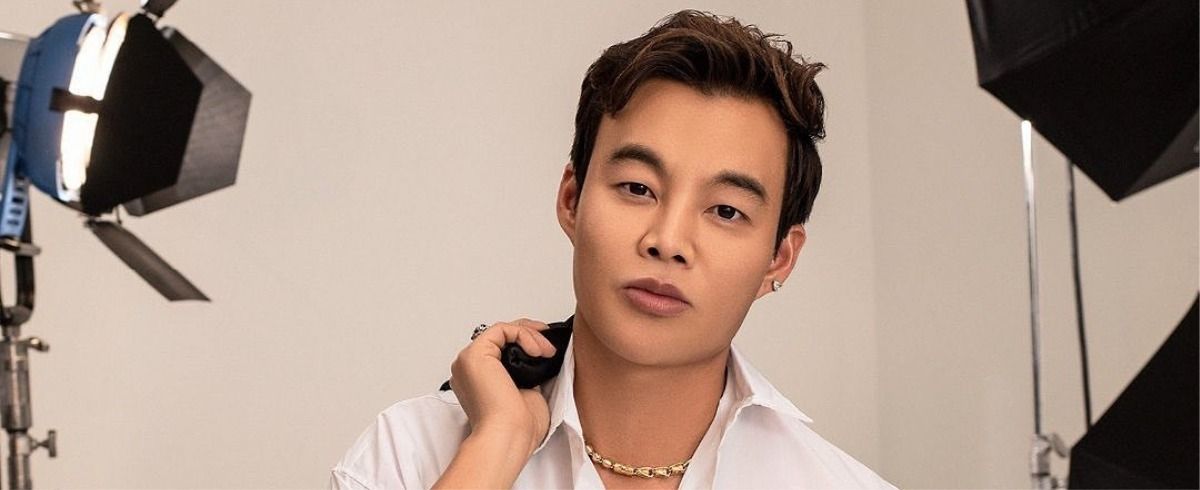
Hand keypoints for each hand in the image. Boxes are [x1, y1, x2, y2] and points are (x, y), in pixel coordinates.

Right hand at [448, 318, 556, 457]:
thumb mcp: (529, 392)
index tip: (547, 347)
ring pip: (501, 331)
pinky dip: (523, 334)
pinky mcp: (473, 355)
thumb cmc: (518, 426)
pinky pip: (501, 330)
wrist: (509, 436)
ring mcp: (469, 361)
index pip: (502, 348)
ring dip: (529, 334)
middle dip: (530, 334)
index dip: (526, 341)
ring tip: (546, 351)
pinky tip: (536, 350)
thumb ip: (529, 373)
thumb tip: (542, 356)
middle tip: (549, 345)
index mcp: (480, 380)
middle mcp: (470, 370)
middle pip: (501, 337)